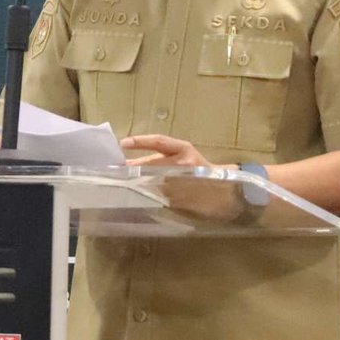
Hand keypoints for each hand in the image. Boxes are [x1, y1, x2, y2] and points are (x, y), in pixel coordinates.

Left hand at [120, 134, 240, 220]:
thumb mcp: (183, 156)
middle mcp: (183, 164)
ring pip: (151, 181)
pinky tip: (146, 195)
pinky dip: (149, 194)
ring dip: (139, 183)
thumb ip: (159, 158)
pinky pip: (158, 195)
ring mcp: (182, 182)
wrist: (223, 191)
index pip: (159, 142)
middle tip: (116, 169)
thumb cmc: (199, 170)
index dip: (140, 141)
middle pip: (150, 164)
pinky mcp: (180, 198)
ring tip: (129, 183)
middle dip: (132, 168)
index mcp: (184, 149)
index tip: (123, 143)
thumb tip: (128, 164)